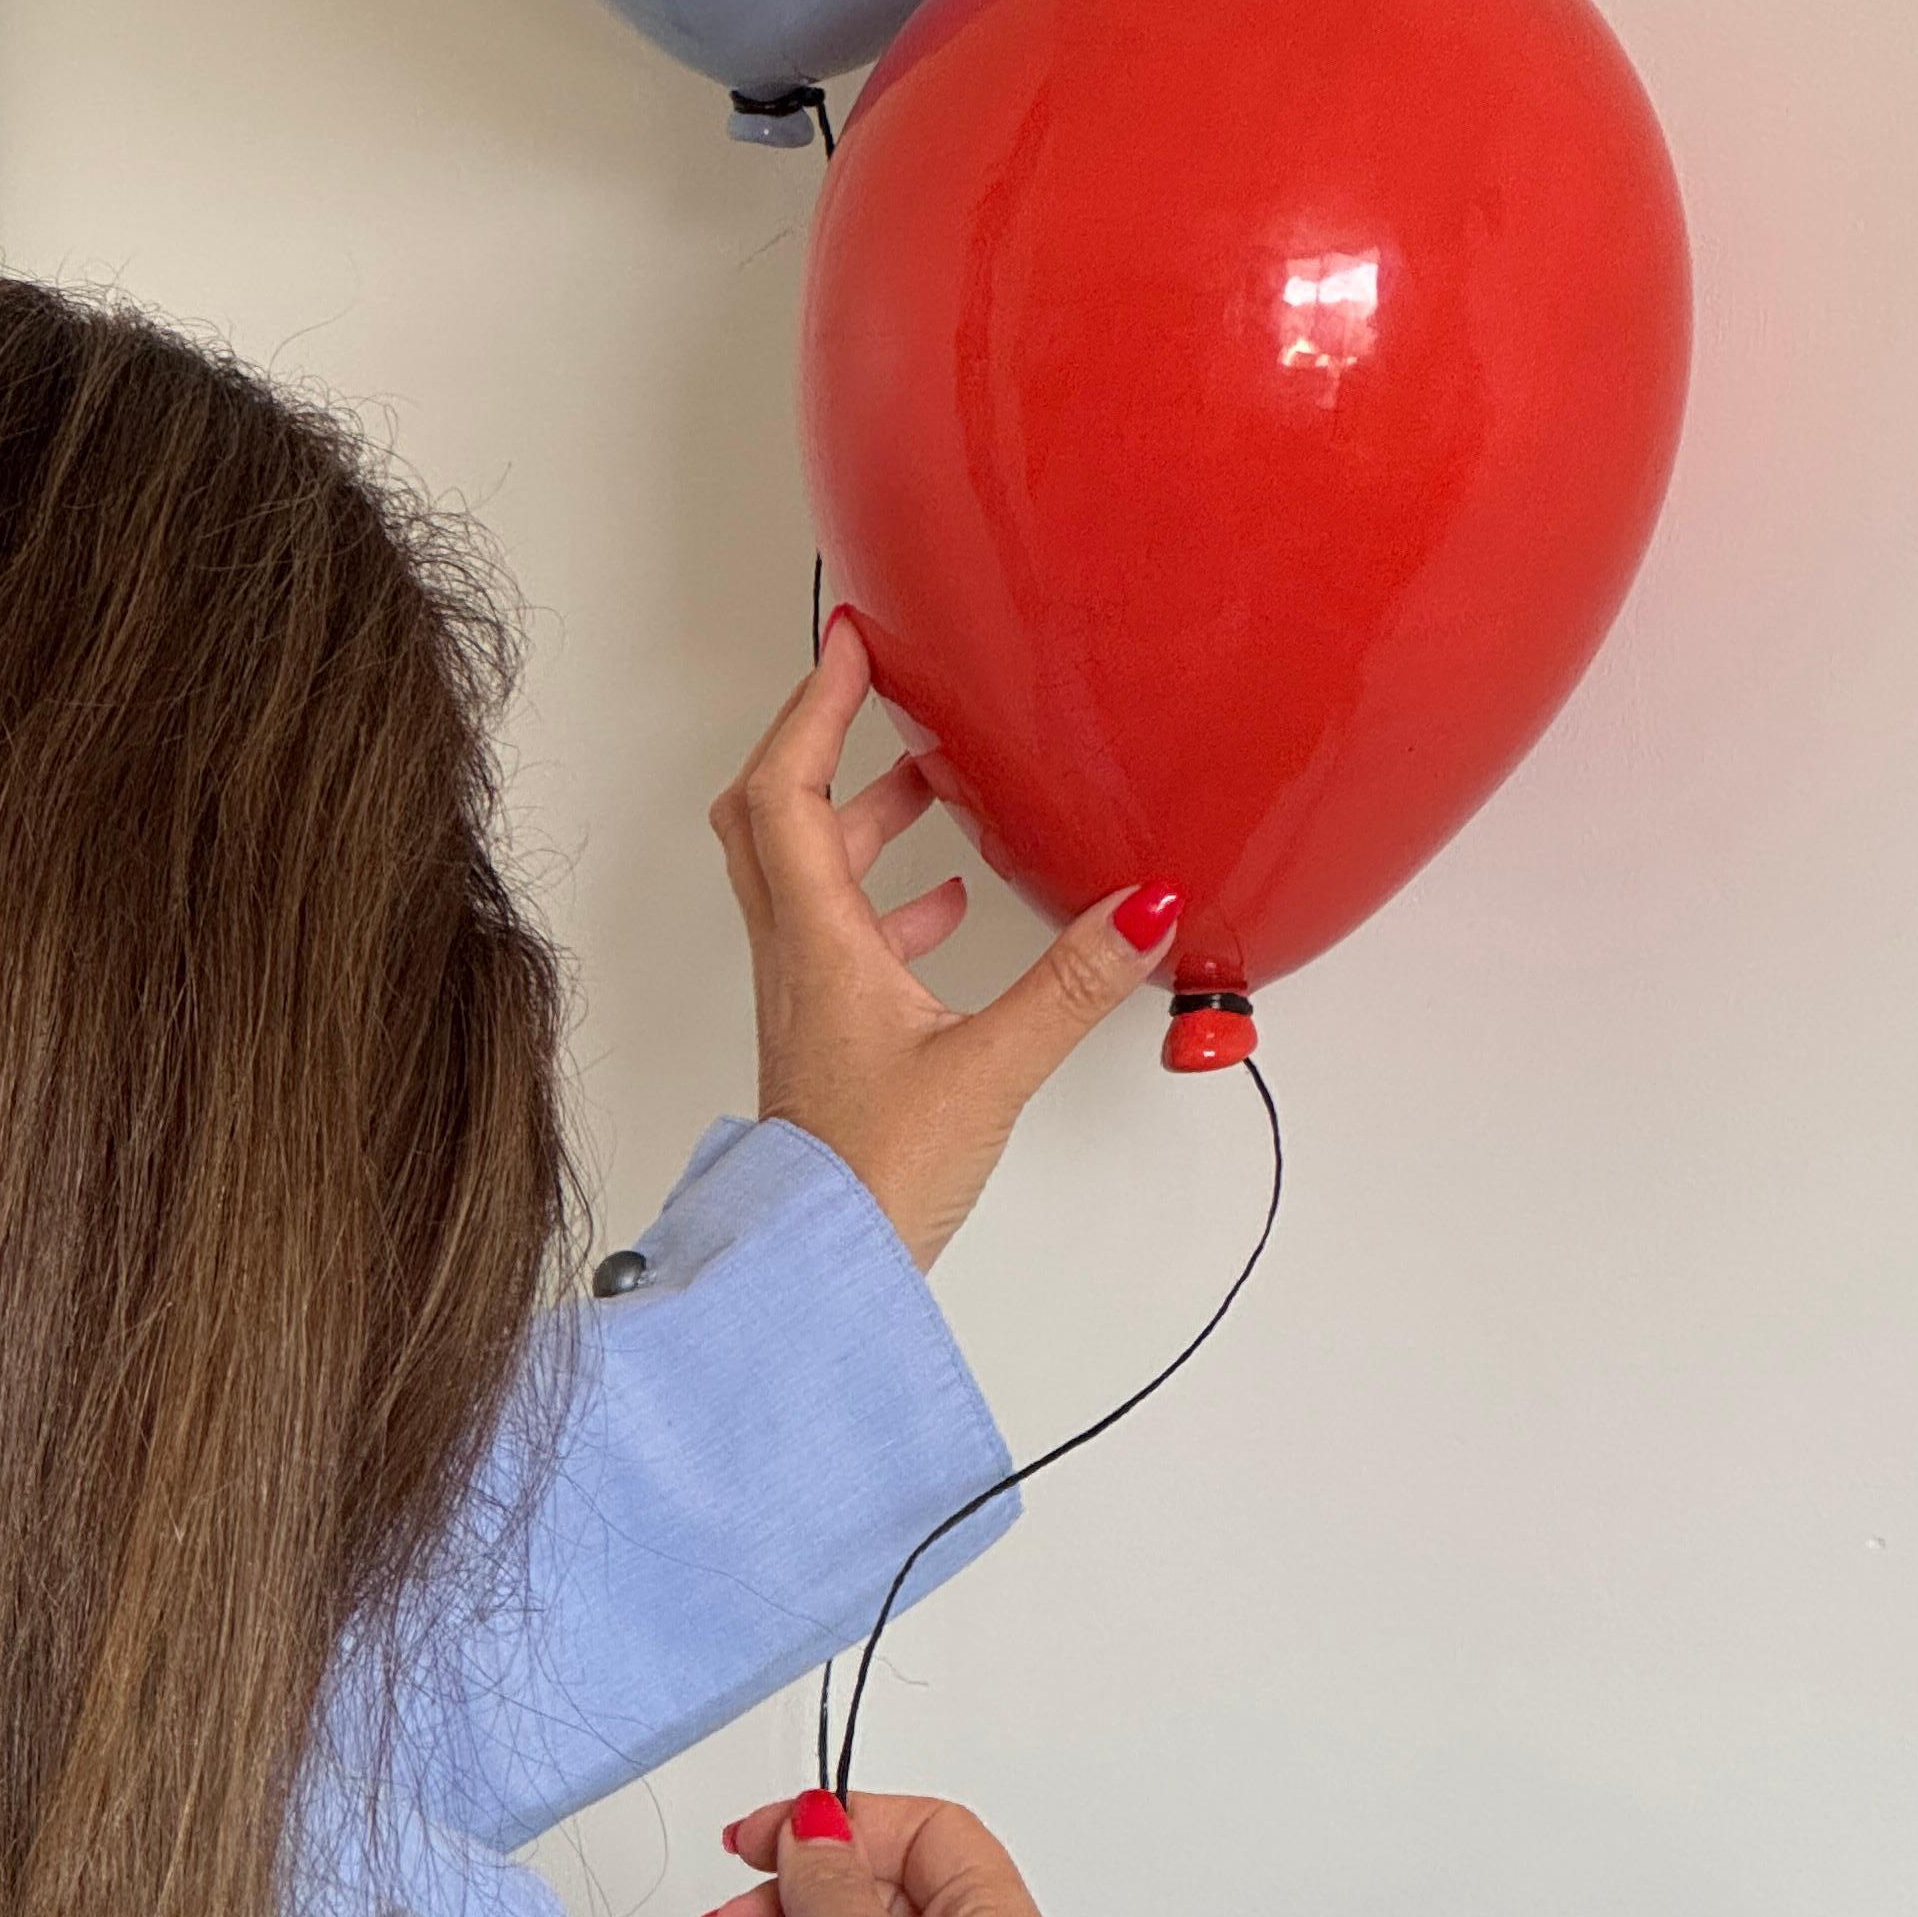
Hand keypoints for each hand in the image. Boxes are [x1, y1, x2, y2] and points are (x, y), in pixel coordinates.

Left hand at [708, 612, 1181, 1269]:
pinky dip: (887, 903)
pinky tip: (948, 914)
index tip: (848, 643)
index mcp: (816, 943)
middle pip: (772, 819)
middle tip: (875, 695)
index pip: (787, 790)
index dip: (812, 706)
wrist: (820, 1273)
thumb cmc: (874, 1178)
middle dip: (819, 743)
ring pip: (808, 878)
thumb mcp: (991, 1068)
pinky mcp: (831, 1042)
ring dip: (859, 819)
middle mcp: (796, 961)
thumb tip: (1145, 905)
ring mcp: (807, 1002)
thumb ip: (1072, 984)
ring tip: (933, 789)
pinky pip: (842, 939)